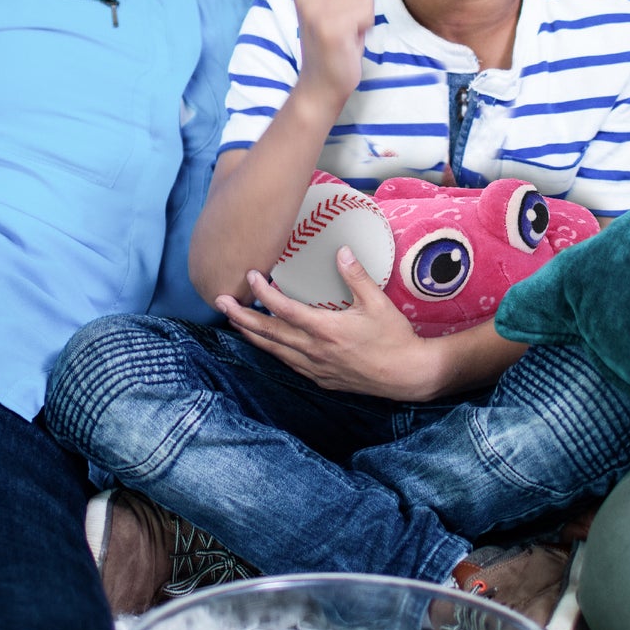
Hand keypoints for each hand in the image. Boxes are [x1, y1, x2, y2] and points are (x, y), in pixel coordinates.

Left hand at [214, 245, 436, 400]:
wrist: (408, 375)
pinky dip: (271, 349)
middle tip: (220, 301)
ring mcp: (315, 367)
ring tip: (233, 320)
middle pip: (268, 332)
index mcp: (326, 330)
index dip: (263, 293)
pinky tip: (265, 341)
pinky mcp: (320, 378)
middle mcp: (315, 351)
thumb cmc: (395, 338)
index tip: (250, 276)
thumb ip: (356, 275)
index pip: (284, 310)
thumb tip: (341, 250)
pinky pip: (288, 363)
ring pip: (273, 350)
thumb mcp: (378, 303)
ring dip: (251, 334)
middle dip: (241, 316)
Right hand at [289, 0, 377, 108]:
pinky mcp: (328, 28)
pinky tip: (348, 39)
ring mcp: (313, 10)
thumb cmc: (337, 39)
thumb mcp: (346, 0)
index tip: (342, 8)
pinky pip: (365, 13)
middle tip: (346, 22)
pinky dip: (363, 28)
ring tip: (347, 31)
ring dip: (364, 16)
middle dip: (362, 2)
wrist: (323, 80)